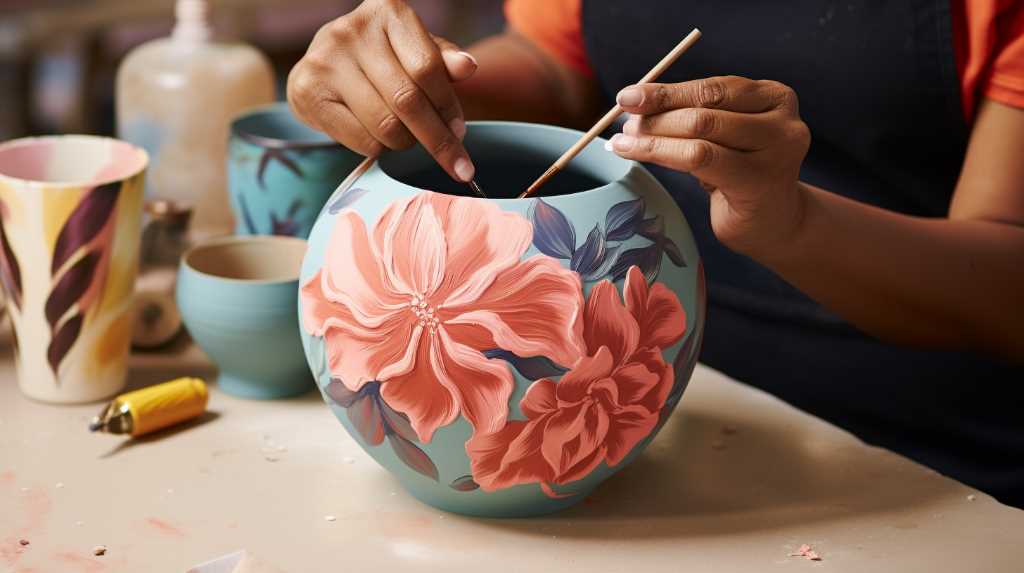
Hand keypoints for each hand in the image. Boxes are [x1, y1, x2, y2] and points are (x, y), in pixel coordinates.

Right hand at [287, 0, 478, 180]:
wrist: (324, 66)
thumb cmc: (381, 59)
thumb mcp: (416, 51)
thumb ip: (442, 60)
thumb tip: (468, 67)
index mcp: (387, 13)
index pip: (427, 68)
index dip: (448, 107)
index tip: (460, 133)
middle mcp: (352, 31)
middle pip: (407, 100)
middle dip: (436, 138)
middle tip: (454, 162)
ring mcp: (325, 60)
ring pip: (385, 125)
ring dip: (405, 142)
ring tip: (406, 137)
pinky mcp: (307, 91)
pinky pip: (360, 139)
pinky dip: (379, 147)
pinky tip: (379, 137)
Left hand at [609, 76, 811, 259]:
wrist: (773, 223)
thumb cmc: (739, 175)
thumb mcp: (722, 137)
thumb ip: (692, 115)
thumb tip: (634, 102)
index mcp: (774, 96)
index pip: (712, 88)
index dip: (666, 92)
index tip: (628, 97)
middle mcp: (783, 120)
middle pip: (705, 108)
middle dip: (657, 114)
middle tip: (625, 124)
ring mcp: (778, 151)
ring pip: (700, 133)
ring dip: (654, 136)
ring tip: (623, 142)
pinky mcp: (761, 181)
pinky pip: (700, 160)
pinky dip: (660, 154)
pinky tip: (634, 153)